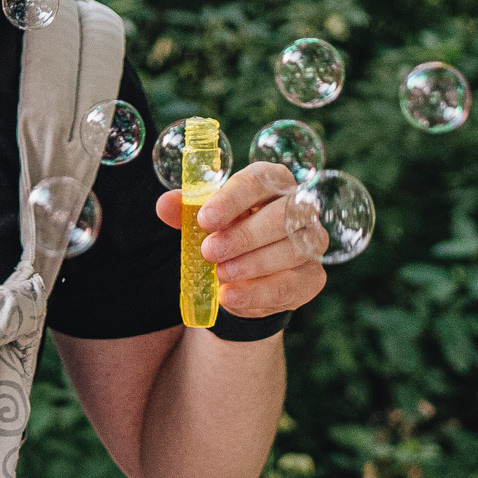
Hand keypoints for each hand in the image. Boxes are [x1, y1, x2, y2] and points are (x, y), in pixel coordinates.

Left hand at [155, 161, 328, 317]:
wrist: (245, 275)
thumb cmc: (228, 232)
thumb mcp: (205, 220)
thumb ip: (186, 210)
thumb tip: (165, 205)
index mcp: (273, 182)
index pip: (260, 180)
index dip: (232, 199)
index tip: (205, 219)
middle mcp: (300, 208)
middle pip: (282, 215)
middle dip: (244, 235)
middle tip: (210, 251)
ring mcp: (312, 242)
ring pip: (292, 250)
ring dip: (252, 264)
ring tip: (221, 274)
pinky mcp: (313, 277)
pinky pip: (291, 285)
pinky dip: (258, 293)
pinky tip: (230, 297)